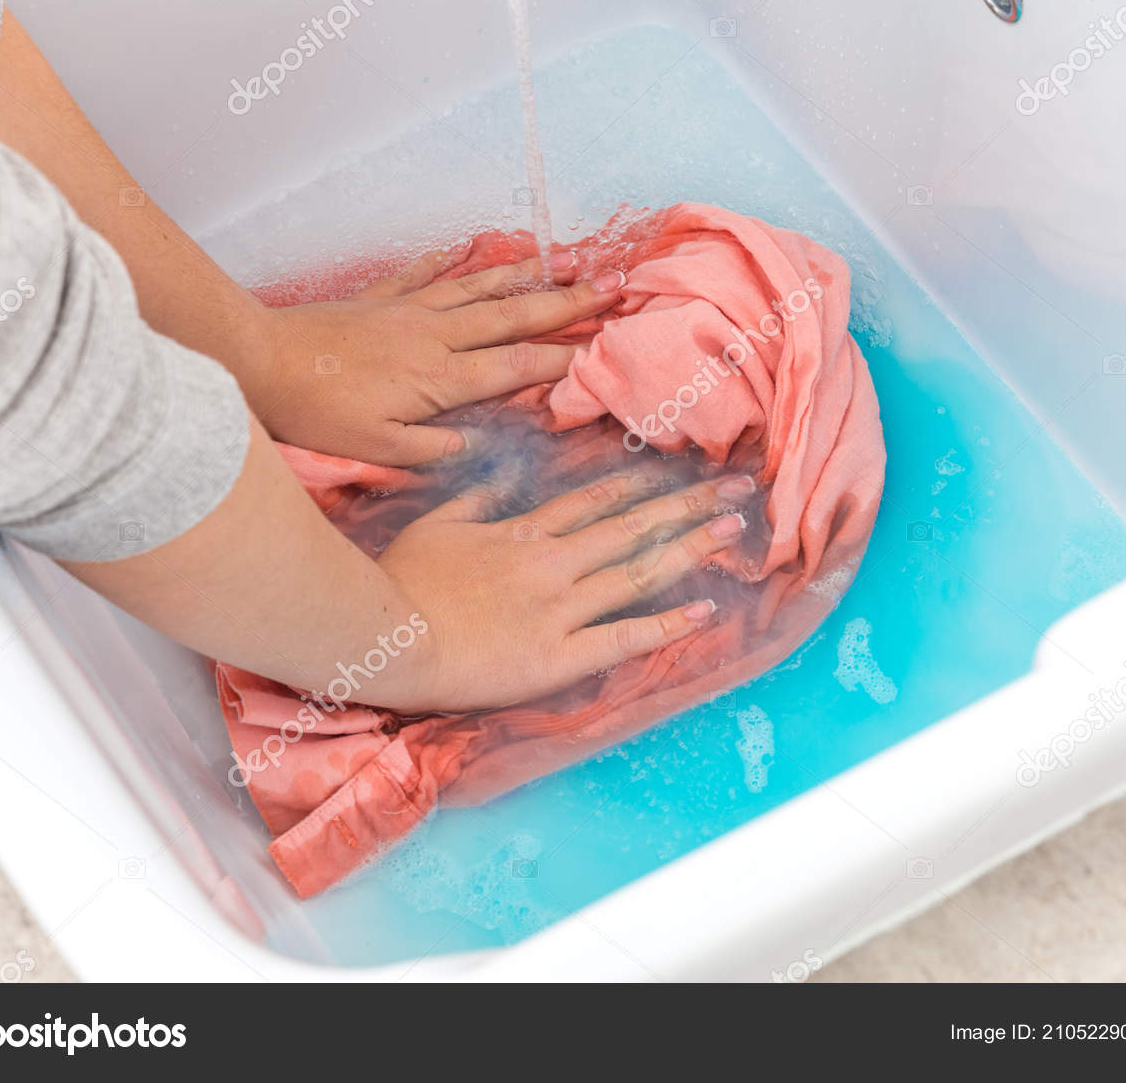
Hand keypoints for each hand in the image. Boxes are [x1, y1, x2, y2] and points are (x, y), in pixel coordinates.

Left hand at [246, 246, 626, 464]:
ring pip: (480, 288)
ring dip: (526, 275)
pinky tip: (472, 246)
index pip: (518, 367)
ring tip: (565, 259)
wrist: (259, 360)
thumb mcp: (378, 449)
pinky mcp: (379, 299)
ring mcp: (409, 311)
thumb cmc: (317, 412)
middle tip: (612, 287)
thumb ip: (432, 448)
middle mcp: (435, 336)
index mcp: (441, 378)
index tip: (604, 350)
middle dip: (567, 303)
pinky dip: (453, 260)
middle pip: (514, 316)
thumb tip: (472, 441)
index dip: (564, 359)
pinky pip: (426, 274)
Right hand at [371, 470, 757, 712]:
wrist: (388, 638)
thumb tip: (503, 479)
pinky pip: (623, 637)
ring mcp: (560, 608)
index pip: (595, 501)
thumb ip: (475, 501)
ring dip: (690, 548)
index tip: (681, 469)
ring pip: (638, 571)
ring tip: (734, 531)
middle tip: (737, 489)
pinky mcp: (559, 656)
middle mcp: (553, 564)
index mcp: (523, 535)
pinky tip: (706, 611)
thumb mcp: (434, 526)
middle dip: (687, 506)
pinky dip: (667, 625)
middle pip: (632, 527)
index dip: (643, 485)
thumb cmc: (400, 583)